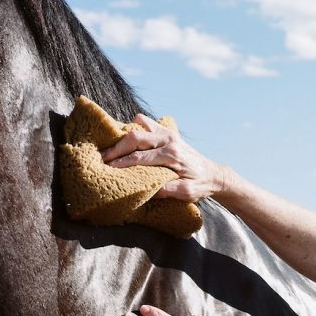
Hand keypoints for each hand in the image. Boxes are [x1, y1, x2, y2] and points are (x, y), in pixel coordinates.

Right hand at [100, 114, 231, 202]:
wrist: (213, 174)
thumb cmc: (200, 185)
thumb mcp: (187, 193)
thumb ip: (169, 190)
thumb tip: (150, 190)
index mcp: (172, 155)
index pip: (140, 157)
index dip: (122, 162)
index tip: (108, 167)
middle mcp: (169, 140)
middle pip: (136, 137)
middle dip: (116, 147)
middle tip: (102, 156)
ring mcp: (169, 133)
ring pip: (140, 124)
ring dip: (125, 134)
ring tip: (111, 146)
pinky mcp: (168, 132)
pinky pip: (147, 122)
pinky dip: (135, 127)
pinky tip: (127, 140)